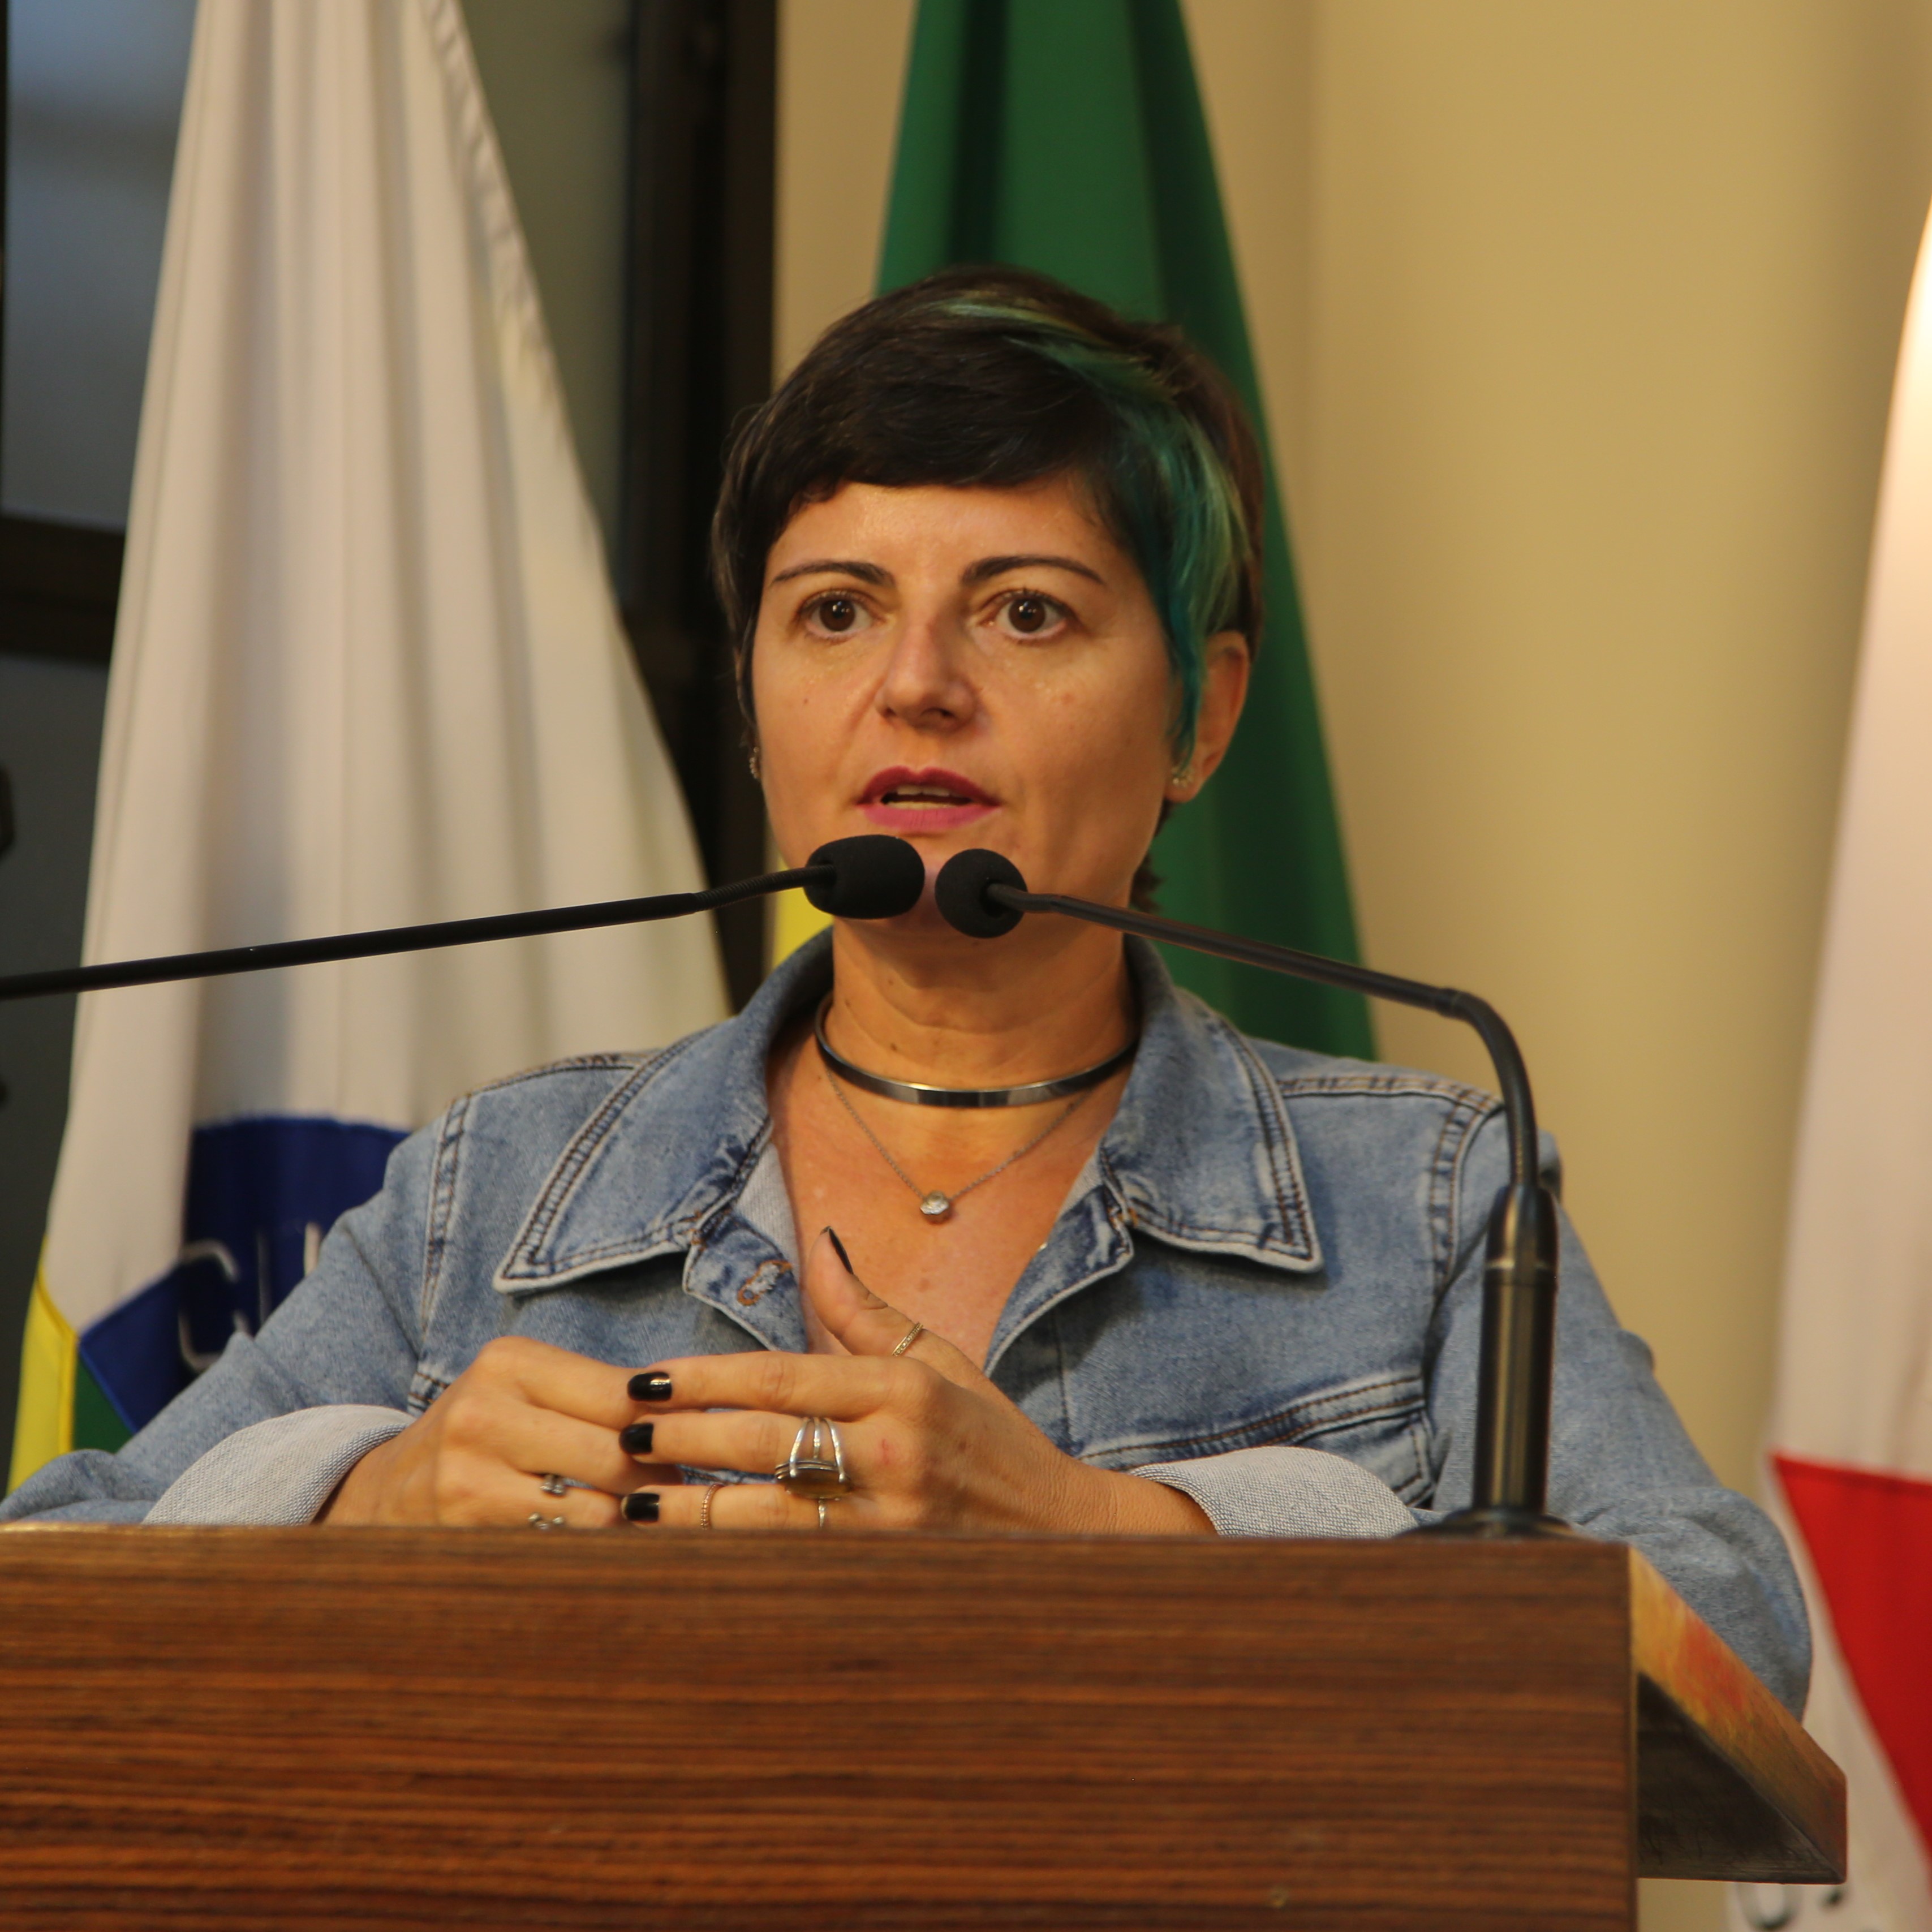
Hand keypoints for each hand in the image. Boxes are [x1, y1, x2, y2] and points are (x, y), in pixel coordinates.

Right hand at [319, 1335, 682, 1524]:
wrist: (382, 1495)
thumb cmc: (483, 1438)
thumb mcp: (528, 1396)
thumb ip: (600, 1398)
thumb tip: (698, 1416)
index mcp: (510, 1362)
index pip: (625, 1395)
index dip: (673, 1424)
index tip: (702, 1443)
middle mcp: (485, 1410)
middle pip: (617, 1453)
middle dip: (660, 1479)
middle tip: (680, 1493)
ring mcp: (469, 1474)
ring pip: (597, 1509)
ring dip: (633, 1522)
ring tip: (646, 1521)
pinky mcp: (464, 1529)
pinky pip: (562, 1546)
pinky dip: (596, 1551)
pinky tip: (604, 1548)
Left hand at [616, 1228, 1211, 1534]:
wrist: (1064, 1533)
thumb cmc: (991, 1439)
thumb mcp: (938, 1361)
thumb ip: (868, 1310)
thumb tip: (819, 1243)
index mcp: (903, 1389)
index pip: (780, 1378)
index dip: (704, 1379)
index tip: (645, 1378)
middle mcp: (894, 1452)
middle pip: (761, 1443)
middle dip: (681, 1439)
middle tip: (619, 1433)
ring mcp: (888, 1523)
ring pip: (765, 1517)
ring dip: (690, 1512)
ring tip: (630, 1502)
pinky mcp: (884, 1576)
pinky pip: (789, 1568)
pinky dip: (733, 1563)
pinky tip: (686, 1559)